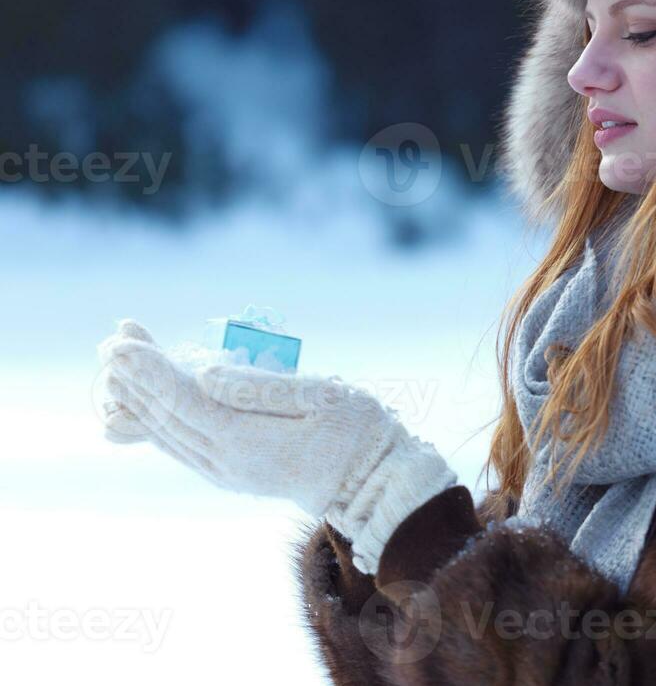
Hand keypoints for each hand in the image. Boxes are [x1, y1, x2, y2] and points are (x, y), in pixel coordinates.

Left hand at [98, 319, 456, 573]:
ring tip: (118, 362)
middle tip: (113, 338)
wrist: (374, 484)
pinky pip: (180, 445)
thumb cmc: (358, 431)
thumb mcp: (323, 398)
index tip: (122, 342)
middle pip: (167, 415)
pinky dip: (155, 420)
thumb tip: (204, 374)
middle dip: (135, 376)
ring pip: (167, 433)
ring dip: (140, 395)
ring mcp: (227, 472)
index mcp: (247, 442)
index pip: (183, 401)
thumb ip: (262, 387)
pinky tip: (139, 404)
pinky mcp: (232, 472)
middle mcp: (227, 463)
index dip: (150, 369)